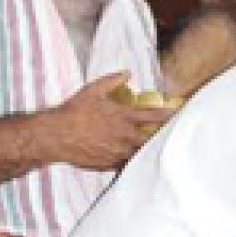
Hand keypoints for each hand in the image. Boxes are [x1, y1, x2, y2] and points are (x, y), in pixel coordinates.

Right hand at [48, 72, 173, 169]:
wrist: (58, 136)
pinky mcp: (112, 164)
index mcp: (123, 117)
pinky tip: (134, 158)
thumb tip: (127, 73)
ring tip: (152, 147)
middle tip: (168, 135)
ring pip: (142, 153)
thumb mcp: (92, 90)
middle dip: (160, 137)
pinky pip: (127, 163)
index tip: (177, 114)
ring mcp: (120, 152)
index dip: (167, 115)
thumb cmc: (74, 111)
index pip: (153, 116)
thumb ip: (112, 80)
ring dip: (147, 149)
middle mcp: (125, 136)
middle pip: (152, 139)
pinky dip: (132, 159)